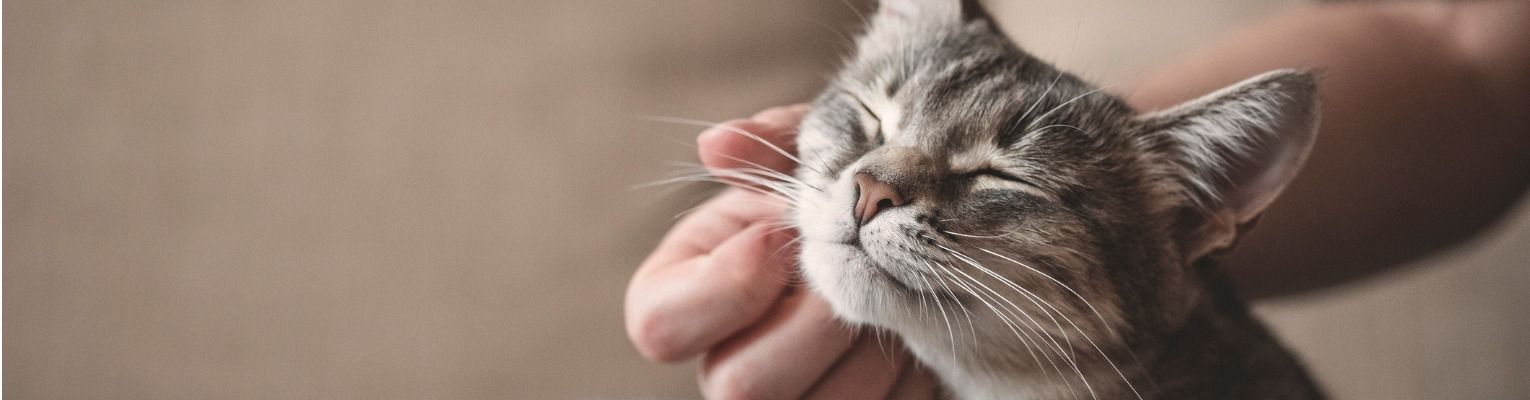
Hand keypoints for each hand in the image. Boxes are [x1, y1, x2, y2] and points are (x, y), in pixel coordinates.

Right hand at [626, 105, 939, 398]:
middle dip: (813, 323)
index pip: (660, 324)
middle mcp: (721, 366)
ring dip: (870, 349)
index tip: (783, 237)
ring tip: (894, 300)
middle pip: (738, 385)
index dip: (730, 282)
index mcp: (682, 301)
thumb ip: (770, 151)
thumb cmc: (831, 207)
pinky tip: (918, 341)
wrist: (899, 257)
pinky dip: (908, 380)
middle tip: (853, 274)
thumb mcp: (806, 168)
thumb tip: (717, 145)